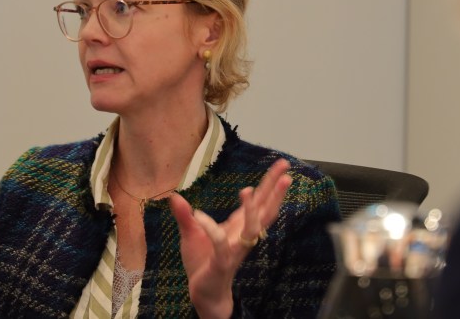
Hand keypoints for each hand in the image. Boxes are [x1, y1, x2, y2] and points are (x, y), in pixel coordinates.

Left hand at [168, 158, 291, 318]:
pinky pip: (219, 243)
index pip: (260, 200)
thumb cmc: (202, 263)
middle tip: (286, 171)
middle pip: (265, 210)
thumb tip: (173, 195)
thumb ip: (184, 215)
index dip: (270, 182)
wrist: (203, 293)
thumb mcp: (191, 234)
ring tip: (248, 190)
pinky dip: (210, 228)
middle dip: (275, 190)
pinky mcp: (222, 261)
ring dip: (250, 210)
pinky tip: (199, 215)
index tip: (282, 165)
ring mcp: (235, 248)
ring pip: (250, 228)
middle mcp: (242, 235)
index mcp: (239, 225)